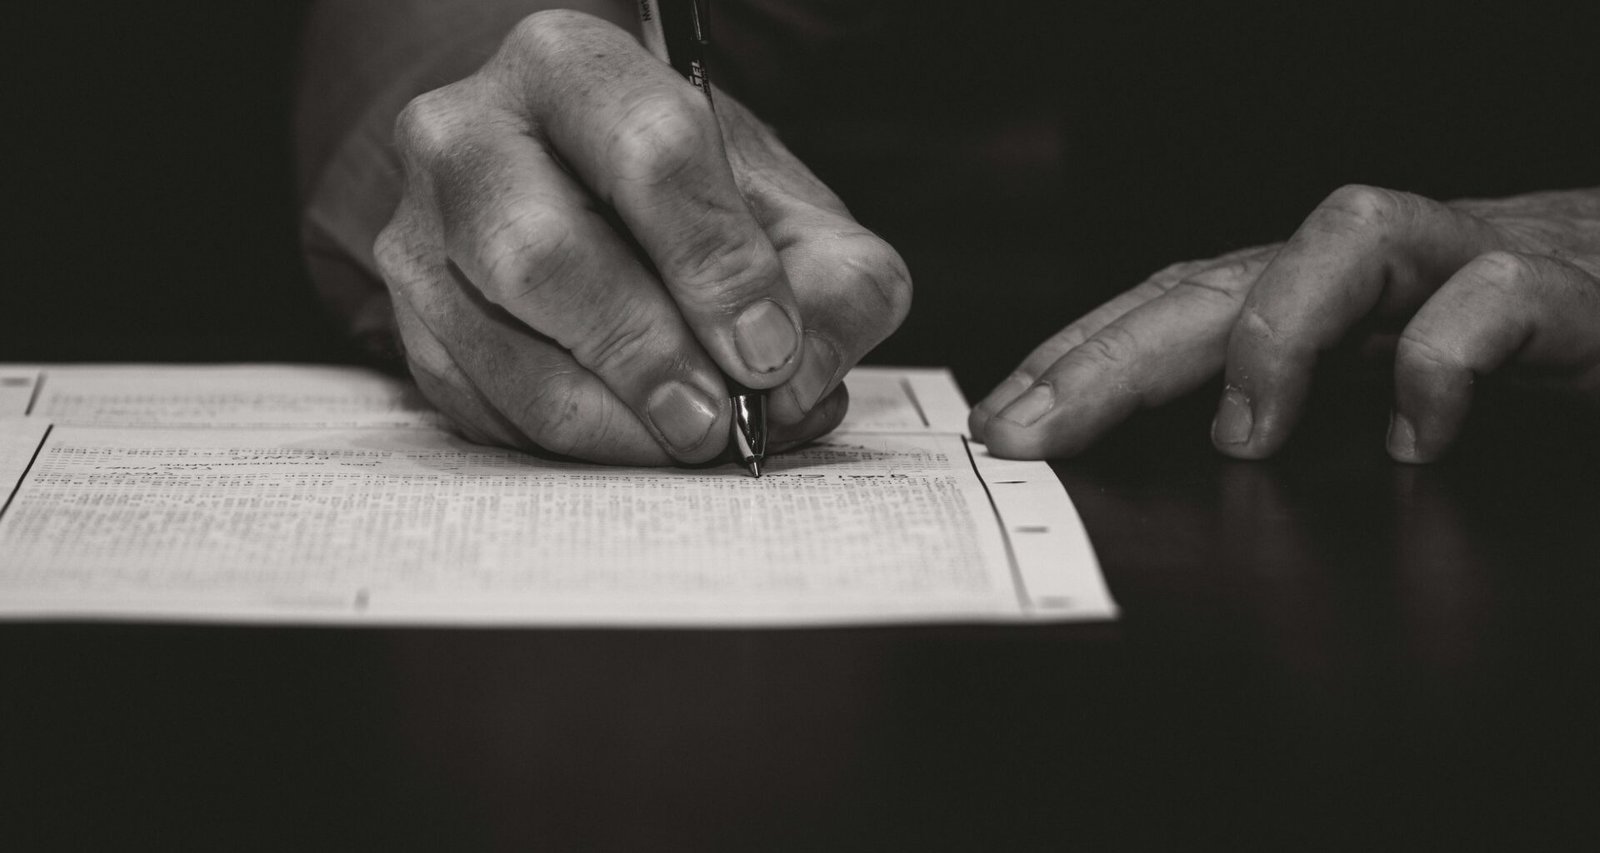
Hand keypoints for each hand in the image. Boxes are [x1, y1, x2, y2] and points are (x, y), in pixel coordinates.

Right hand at [374, 10, 909, 463]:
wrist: (584, 197)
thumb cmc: (692, 199)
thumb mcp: (790, 212)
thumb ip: (836, 282)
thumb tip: (803, 378)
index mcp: (572, 66)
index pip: (648, 153)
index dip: (717, 265)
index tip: (770, 350)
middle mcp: (468, 135)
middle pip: (543, 253)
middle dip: (648, 354)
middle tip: (720, 418)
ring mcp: (422, 236)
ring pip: (505, 349)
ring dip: (616, 421)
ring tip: (696, 439)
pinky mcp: (412, 328)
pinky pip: (488, 410)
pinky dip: (579, 445)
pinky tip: (642, 436)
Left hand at [970, 184, 1599, 461]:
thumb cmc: (1524, 338)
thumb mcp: (1387, 379)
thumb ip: (1297, 411)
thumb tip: (1191, 474)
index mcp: (1319, 291)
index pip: (1172, 303)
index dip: (1079, 353)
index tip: (1000, 420)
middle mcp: (1372, 265)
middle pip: (1217, 278)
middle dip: (1111, 353)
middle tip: (1030, 432)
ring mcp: (1466, 259)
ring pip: (1348, 236)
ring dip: (1276, 332)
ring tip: (1241, 436)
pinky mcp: (1566, 287)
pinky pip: (1495, 294)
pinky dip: (1444, 363)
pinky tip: (1415, 440)